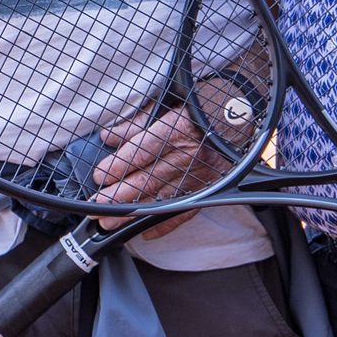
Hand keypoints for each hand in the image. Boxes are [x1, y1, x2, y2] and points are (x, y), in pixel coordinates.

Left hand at [89, 104, 221, 234]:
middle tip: (97, 208)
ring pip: (161, 199)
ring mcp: (201, 176)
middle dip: (119, 196)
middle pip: (148, 179)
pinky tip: (145, 232)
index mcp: (179, 128)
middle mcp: (190, 155)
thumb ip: (137, 123)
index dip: (118, 165)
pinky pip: (184, 212)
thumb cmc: (200, 107)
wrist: (240, 115)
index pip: (142, 150)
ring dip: (132, 214)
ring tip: (110, 223)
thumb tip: (109, 137)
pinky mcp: (209, 190)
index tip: (99, 176)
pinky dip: (164, 225)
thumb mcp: (168, 104)